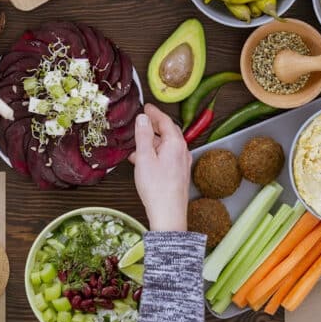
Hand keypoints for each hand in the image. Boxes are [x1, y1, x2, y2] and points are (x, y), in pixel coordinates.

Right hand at [130, 104, 190, 231]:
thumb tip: (143, 118)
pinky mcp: (179, 174)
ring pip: (167, 145)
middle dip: (155, 125)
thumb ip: (143, 136)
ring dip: (153, 141)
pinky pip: (168, 156)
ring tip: (138, 142)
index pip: (165, 121)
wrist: (168, 215)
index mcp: (175, 144)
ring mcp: (182, 163)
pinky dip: (156, 152)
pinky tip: (143, 160)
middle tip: (143, 120)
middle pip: (169, 132)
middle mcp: (182, 151)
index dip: (154, 113)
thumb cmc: (156, 188)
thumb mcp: (144, 158)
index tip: (146, 107)